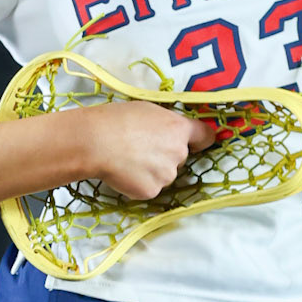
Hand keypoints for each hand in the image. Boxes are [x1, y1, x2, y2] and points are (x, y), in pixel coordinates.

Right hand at [86, 103, 216, 199]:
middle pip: (180, 157)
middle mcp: (178, 153)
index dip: (200, 141)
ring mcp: (166, 175)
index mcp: (179, 129)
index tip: (195, 143)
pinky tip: (124, 171)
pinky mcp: (152, 191)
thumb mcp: (147, 110)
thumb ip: (166, 123)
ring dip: (151, 170)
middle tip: (140, 148)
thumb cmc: (116, 120)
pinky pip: (149, 188)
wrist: (96, 142)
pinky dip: (138, 183)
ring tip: (128, 159)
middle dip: (165, 155)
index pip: (205, 136)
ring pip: (164, 174)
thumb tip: (166, 132)